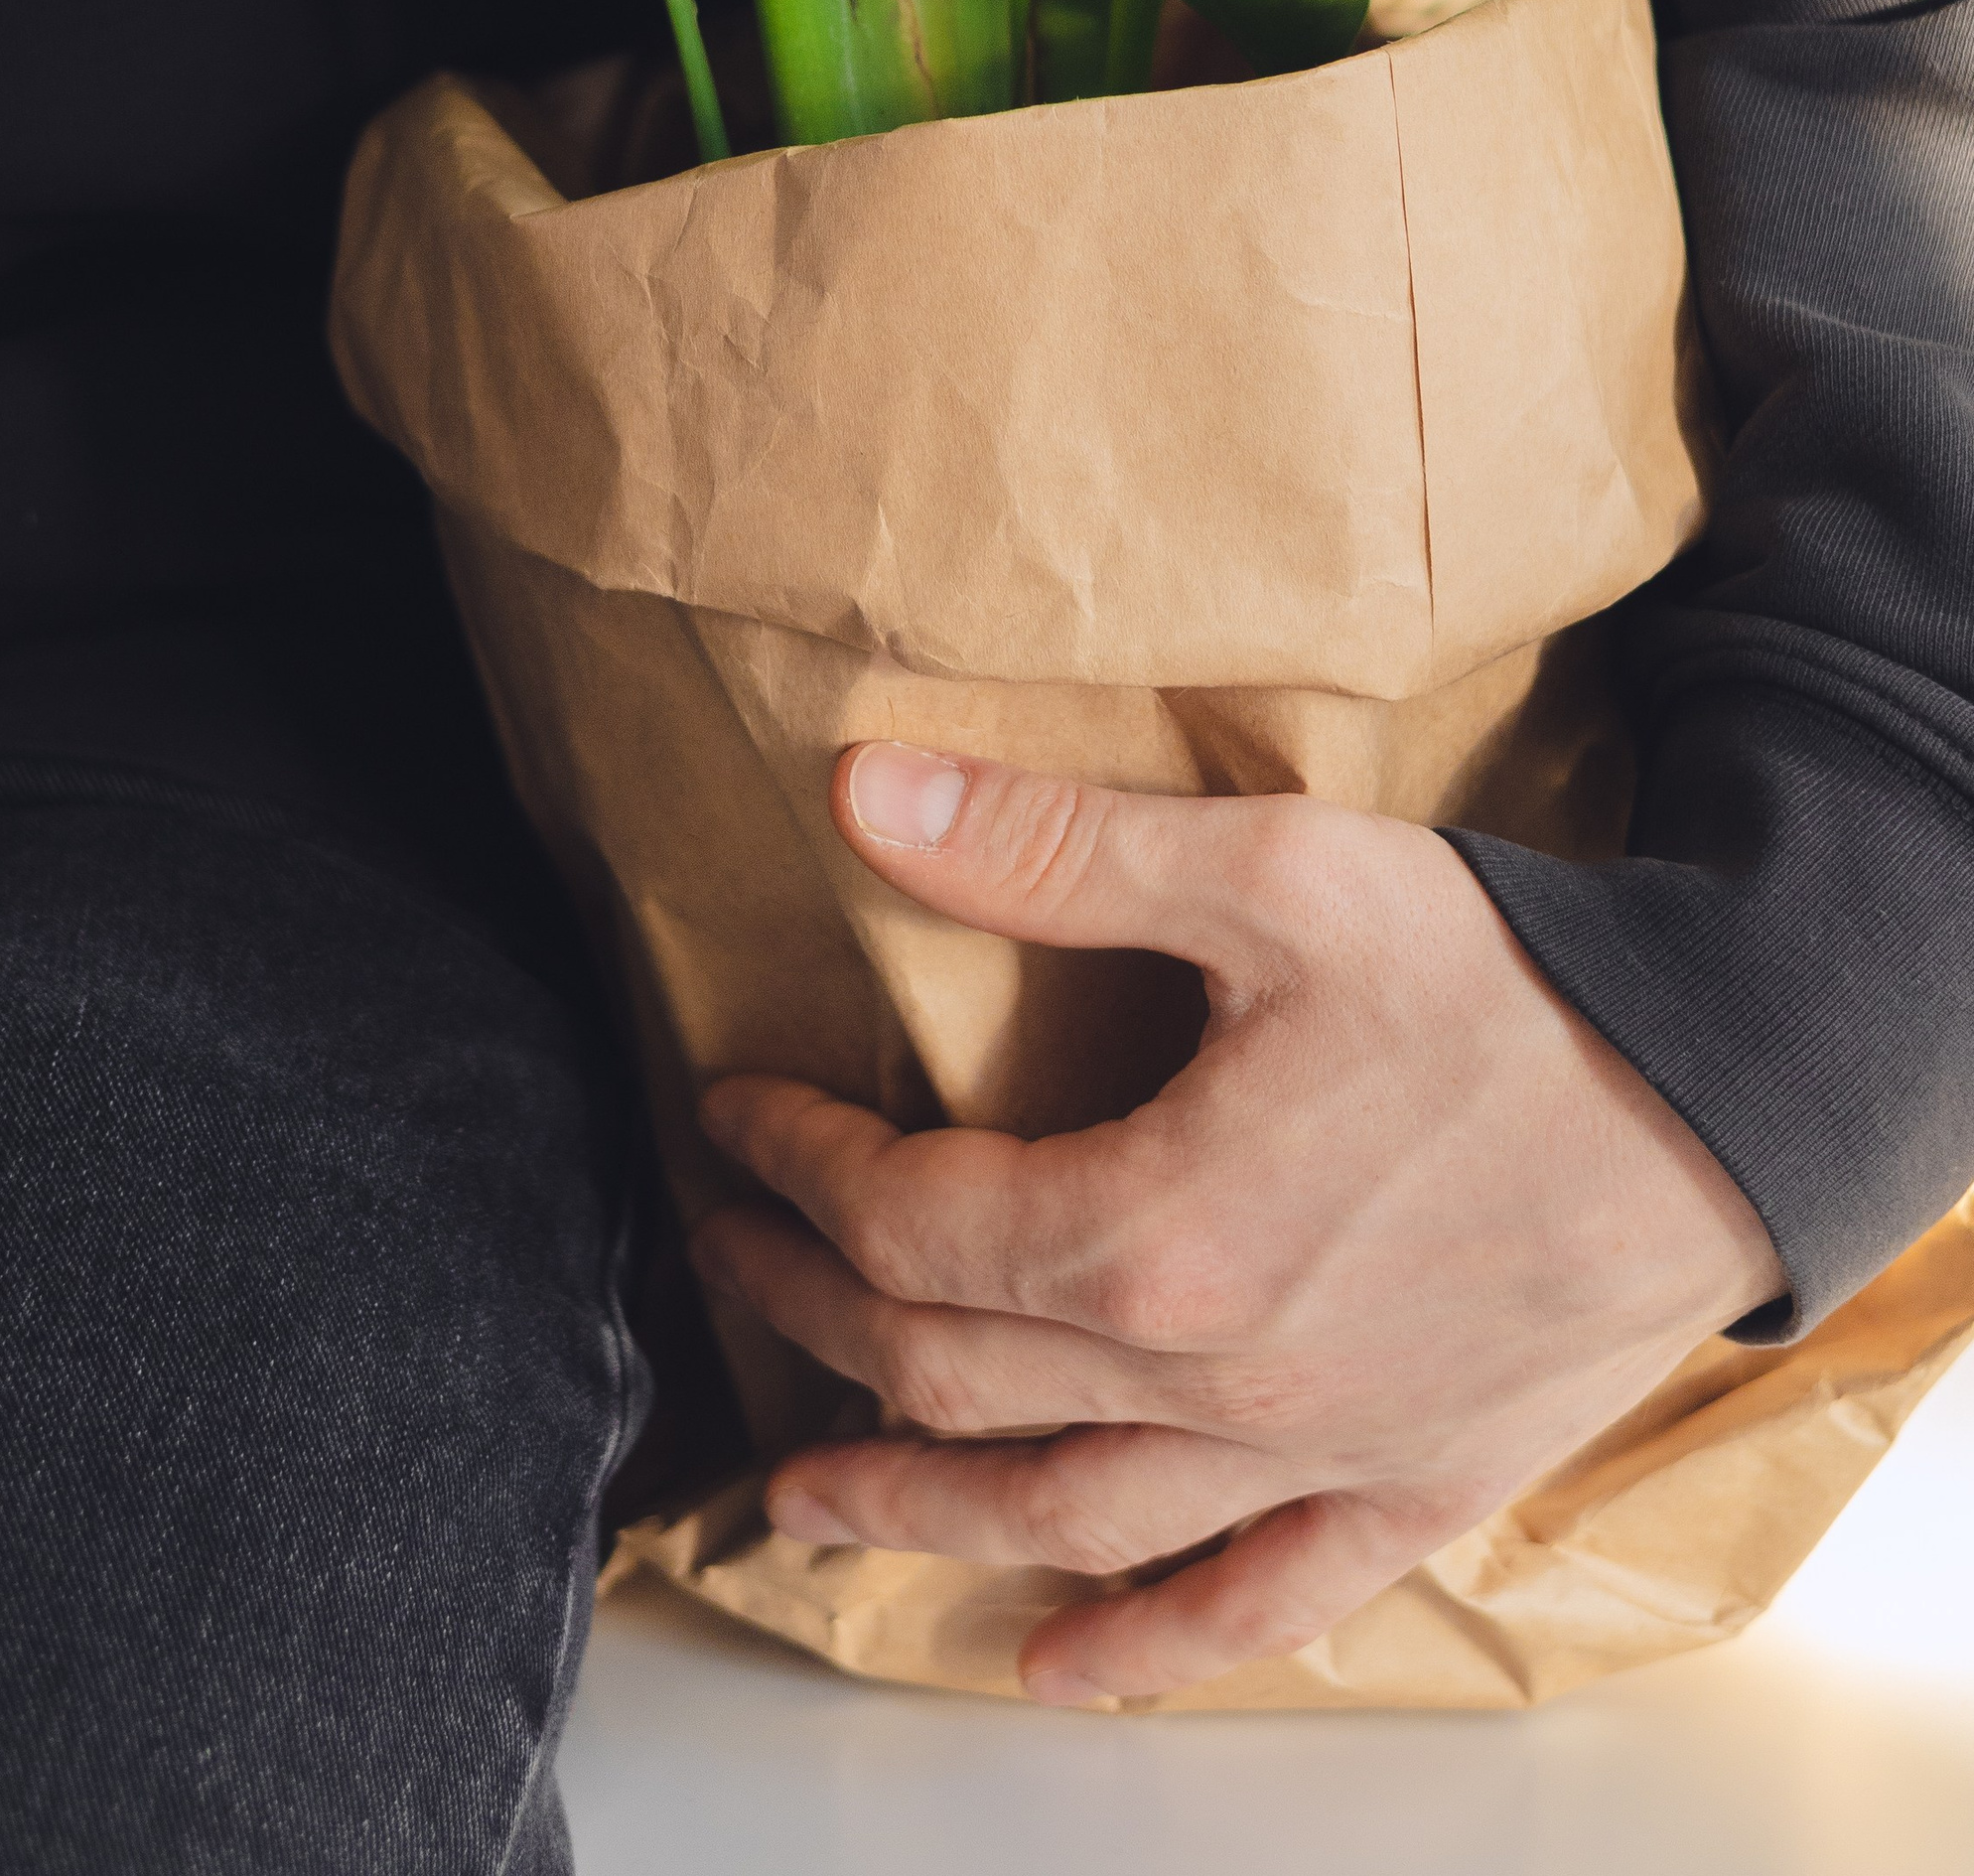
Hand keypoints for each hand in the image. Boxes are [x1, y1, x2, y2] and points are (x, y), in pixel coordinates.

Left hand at [690, 743, 1782, 1703]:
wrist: (1727, 1091)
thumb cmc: (1503, 980)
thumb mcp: (1273, 873)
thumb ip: (1052, 847)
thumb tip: (853, 791)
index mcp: (1157, 1229)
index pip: (910, 1224)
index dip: (798, 1170)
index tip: (735, 1116)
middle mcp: (1213, 1377)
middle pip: (949, 1376)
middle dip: (808, 1313)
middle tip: (731, 1258)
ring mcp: (1311, 1454)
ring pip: (1062, 1515)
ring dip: (915, 1508)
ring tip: (803, 1502)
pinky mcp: (1410, 1485)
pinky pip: (1256, 1602)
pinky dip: (1144, 1646)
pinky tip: (1058, 1668)